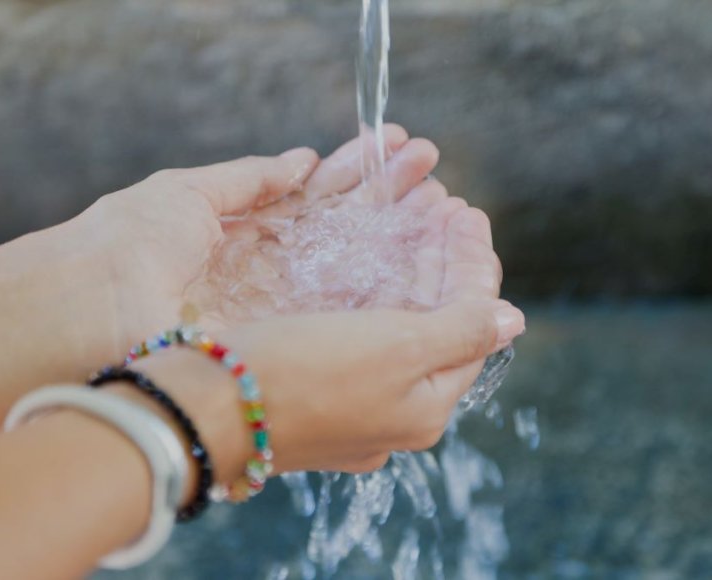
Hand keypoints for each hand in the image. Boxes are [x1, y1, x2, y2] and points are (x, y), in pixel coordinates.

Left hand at [69, 124, 438, 353]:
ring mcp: (283, 305)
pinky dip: (386, 282)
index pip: (320, 194)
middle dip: (390, 197)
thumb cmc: (127, 242)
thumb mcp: (189, 193)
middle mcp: (274, 270)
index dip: (360, 170)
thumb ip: (251, 180)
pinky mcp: (287, 337)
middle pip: (346, 229)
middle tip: (434, 172)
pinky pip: (344, 308)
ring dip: (398, 234)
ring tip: (443, 203)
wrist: (88, 311)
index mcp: (250, 229)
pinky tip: (422, 254)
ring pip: (355, 266)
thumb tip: (302, 160)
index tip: (400, 146)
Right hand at [133, 200, 523, 478]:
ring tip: (413, 219)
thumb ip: (460, 330)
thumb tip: (511, 320)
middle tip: (444, 207)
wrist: (200, 410)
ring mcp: (350, 404)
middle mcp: (393, 413)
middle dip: (441, 262)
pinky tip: (364, 260)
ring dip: (407, 270)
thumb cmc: (301, 375)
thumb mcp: (397, 349)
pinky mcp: (311, 391)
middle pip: (434, 325)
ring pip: (394, 327)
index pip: (472, 324)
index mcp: (425, 407)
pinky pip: (356, 334)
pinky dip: (368, 291)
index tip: (467, 211)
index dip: (473, 264)